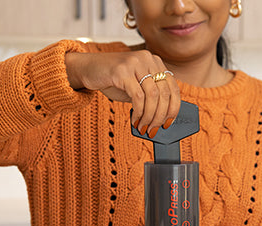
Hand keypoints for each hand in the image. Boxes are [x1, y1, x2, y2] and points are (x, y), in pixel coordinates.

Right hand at [65, 50, 179, 136]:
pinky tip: (135, 120)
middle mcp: (148, 59)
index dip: (173, 108)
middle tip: (153, 129)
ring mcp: (135, 62)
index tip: (169, 123)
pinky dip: (139, 112)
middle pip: (164, 93)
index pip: (173, 87)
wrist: (87, 68)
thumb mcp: (137, 86)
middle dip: (160, 116)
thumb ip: (150, 96)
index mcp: (155, 62)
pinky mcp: (122, 70)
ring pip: (152, 96)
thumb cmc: (114, 80)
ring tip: (143, 127)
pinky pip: (138, 97)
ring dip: (149, 116)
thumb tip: (163, 118)